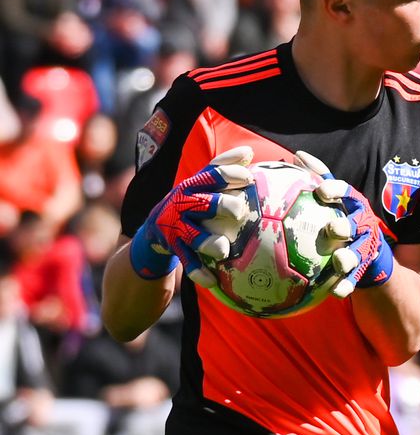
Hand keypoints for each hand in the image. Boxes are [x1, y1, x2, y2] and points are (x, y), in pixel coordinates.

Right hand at [129, 146, 253, 285]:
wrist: (154, 232)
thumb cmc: (191, 205)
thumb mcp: (202, 186)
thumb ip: (223, 171)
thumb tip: (249, 152)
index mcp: (193, 185)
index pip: (211, 174)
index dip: (228, 173)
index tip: (248, 177)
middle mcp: (182, 203)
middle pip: (202, 202)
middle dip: (220, 204)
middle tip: (240, 210)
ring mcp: (175, 226)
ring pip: (193, 234)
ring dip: (207, 241)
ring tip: (223, 249)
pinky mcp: (173, 247)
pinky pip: (187, 261)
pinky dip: (199, 271)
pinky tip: (212, 281)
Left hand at [294, 150, 393, 297]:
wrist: (369, 253)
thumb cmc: (342, 219)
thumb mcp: (335, 199)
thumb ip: (319, 178)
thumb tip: (297, 155)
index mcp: (353, 204)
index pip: (346, 192)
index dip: (336, 191)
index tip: (321, 192)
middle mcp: (362, 223)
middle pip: (355, 223)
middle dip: (346, 226)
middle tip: (334, 229)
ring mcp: (365, 246)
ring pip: (358, 252)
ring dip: (349, 257)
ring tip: (339, 262)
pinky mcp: (365, 268)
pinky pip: (355, 278)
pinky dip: (346, 285)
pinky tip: (337, 292)